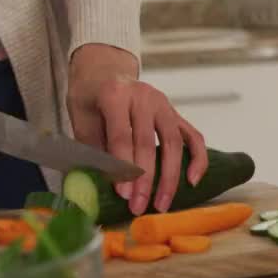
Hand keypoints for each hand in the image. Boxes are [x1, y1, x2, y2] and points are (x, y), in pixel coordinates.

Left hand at [67, 44, 207, 214]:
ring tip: (162, 204)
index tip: (122, 194)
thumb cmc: (90, 96)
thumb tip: (101, 184)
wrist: (105, 70)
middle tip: (137, 207)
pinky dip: (197, 158)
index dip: (123, 167)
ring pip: (173, 143)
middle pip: (148, 143)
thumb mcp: (80, 116)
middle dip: (144, 180)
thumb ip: (91, 146)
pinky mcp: (175, 113)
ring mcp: (164, 104)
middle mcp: (143, 97)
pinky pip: (193, 136)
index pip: (122, 136)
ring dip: (169, 177)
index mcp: (115, 95)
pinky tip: (193, 180)